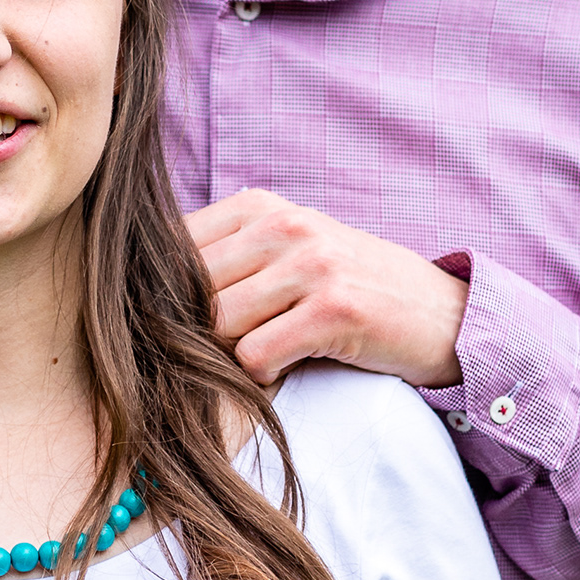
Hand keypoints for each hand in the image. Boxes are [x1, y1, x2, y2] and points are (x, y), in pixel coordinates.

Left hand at [187, 190, 467, 388]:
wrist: (441, 313)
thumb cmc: (348, 290)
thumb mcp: (287, 253)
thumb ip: (223, 259)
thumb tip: (139, 290)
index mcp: (260, 206)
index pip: (173, 248)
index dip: (167, 293)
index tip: (186, 319)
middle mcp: (284, 225)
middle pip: (190, 290)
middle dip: (197, 329)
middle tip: (229, 346)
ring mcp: (312, 263)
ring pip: (217, 322)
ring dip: (231, 353)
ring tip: (265, 351)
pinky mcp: (334, 309)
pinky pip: (256, 354)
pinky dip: (262, 374)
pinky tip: (290, 364)